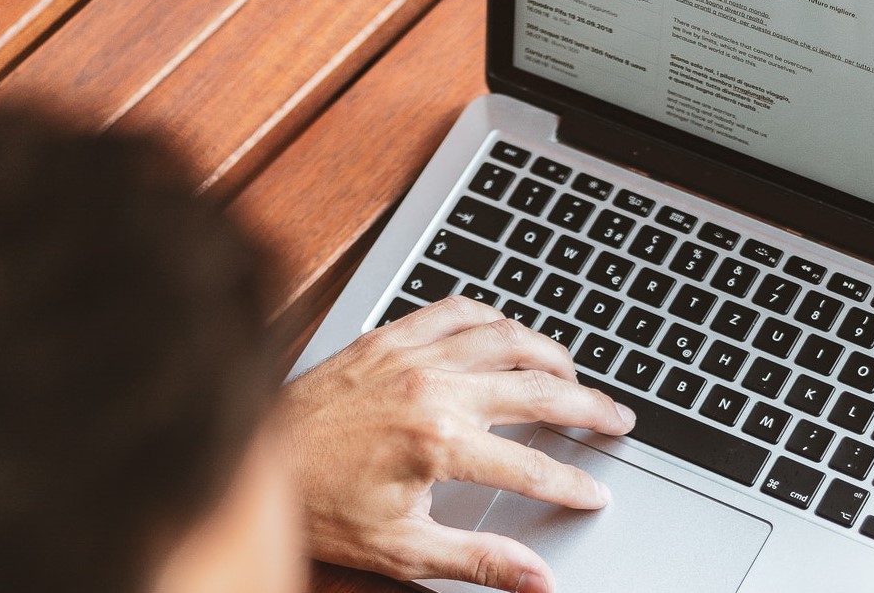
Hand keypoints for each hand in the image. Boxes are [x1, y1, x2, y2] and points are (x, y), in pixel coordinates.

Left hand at [280, 296, 635, 592]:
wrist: (255, 458)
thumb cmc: (320, 506)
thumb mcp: (403, 550)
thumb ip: (480, 560)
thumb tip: (537, 581)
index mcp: (439, 443)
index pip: (532, 463)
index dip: (572, 481)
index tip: (596, 491)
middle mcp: (434, 388)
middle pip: (538, 387)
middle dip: (588, 405)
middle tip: (618, 416)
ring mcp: (414, 354)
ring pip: (508, 336)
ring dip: (551, 351)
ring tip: (574, 372)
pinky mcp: (391, 335)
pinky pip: (457, 308)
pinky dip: (493, 316)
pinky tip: (506, 331)